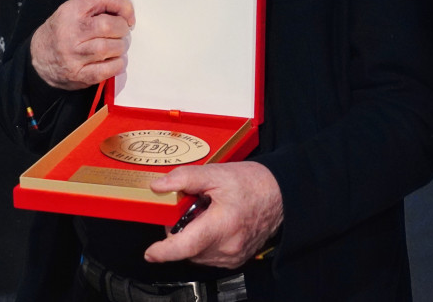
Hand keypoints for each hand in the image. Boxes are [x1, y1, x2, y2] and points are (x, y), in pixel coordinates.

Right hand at [30, 0, 134, 89]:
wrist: (37, 58)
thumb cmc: (61, 32)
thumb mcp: (72, 10)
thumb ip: (97, 6)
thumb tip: (127, 12)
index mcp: (71, 11)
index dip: (123, 4)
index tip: (127, 16)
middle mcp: (71, 32)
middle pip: (109, 26)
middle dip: (123, 29)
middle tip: (121, 33)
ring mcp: (74, 55)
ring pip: (110, 48)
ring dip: (121, 47)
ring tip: (116, 46)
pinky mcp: (78, 75)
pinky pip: (107, 70)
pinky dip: (117, 65)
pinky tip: (114, 60)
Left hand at [144, 162, 282, 267]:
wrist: (281, 195)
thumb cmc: (254, 184)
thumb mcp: (217, 173)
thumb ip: (185, 178)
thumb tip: (159, 186)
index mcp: (221, 225)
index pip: (184, 246)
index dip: (163, 252)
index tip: (151, 253)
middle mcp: (227, 247)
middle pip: (186, 247)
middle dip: (182, 229)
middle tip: (194, 207)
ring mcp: (232, 256)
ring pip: (196, 253)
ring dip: (193, 236)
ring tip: (209, 214)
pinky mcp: (236, 260)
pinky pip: (209, 255)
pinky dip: (206, 241)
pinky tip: (217, 223)